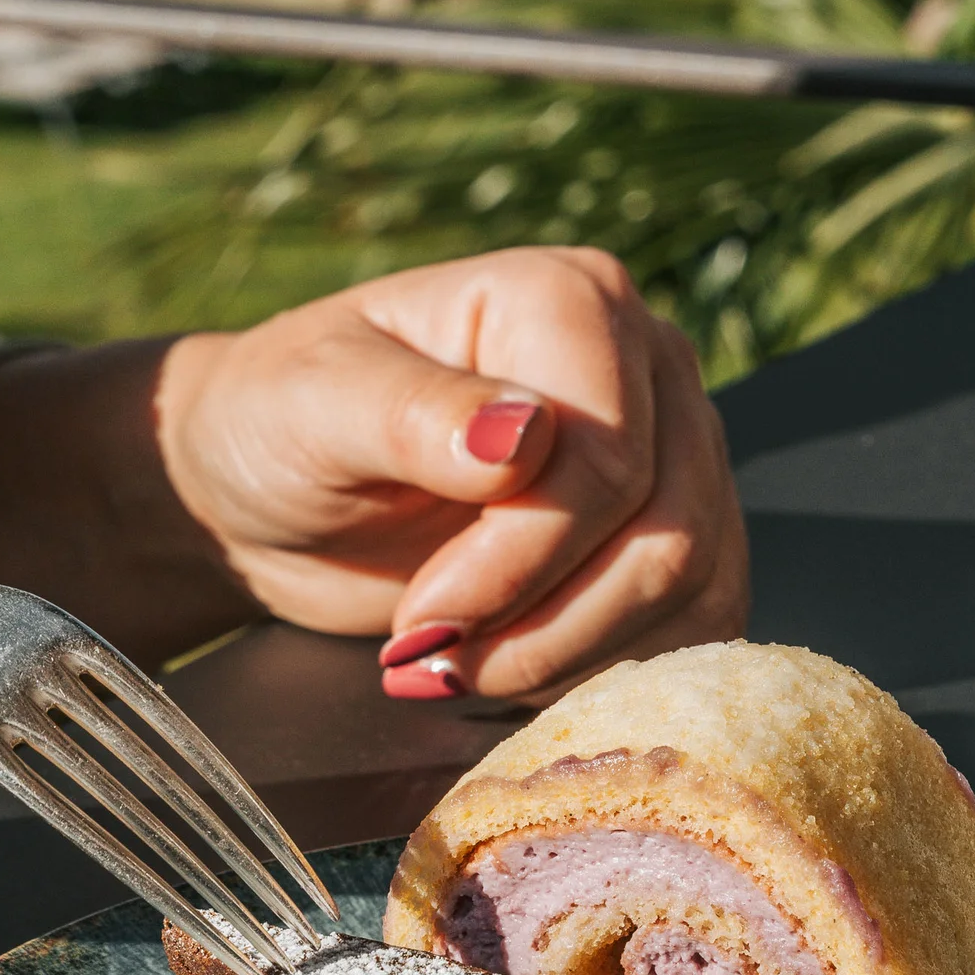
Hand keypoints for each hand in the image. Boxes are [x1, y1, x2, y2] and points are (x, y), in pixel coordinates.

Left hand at [157, 246, 748, 702]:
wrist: (275, 496)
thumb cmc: (280, 425)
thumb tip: (522, 439)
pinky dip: (608, 673)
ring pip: (692, 588)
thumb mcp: (312, 407)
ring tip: (463, 662)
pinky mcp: (679, 535)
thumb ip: (410, 413)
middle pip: (667, 532)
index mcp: (570, 301)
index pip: (608, 460)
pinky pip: (699, 628)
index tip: (424, 615)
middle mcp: (648, 364)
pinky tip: (516, 668)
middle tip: (433, 652)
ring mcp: (679, 451)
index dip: (524, 559)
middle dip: (544, 622)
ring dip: (572, 657)